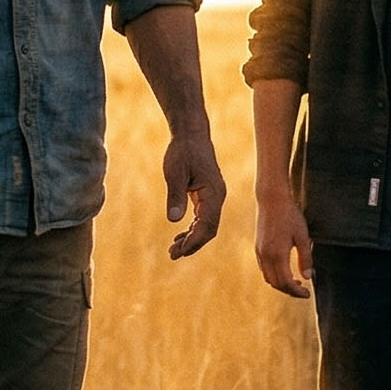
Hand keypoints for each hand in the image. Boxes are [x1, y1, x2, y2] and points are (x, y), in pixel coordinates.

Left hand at [163, 129, 225, 258]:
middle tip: (172, 254)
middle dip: (192, 244)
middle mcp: (217, 197)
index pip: (207, 225)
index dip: (194, 241)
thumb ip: (175, 196)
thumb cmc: (183, 151)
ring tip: (174, 250)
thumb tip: (174, 220)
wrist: (191, 135)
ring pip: (207, 226)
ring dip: (192, 239)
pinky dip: (192, 229)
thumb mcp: (174, 172)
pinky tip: (180, 236)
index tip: (178, 251)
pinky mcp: (208, 196)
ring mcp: (214, 197)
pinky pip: (203, 219)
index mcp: (213, 193)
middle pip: (209, 230)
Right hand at [254, 190, 314, 298]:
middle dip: (290, 291)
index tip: (308, 294)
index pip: (286, 282)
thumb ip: (305, 258)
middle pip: (276, 284)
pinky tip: (285, 271)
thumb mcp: (302, 237)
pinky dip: (274, 275)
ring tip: (296, 282)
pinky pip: (264, 269)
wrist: (271, 200)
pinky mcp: (257, 248)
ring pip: (268, 278)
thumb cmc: (290, 216)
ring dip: (281, 284)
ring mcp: (260, 252)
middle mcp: (266, 256)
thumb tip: (308, 277)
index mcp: (278, 254)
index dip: (297, 292)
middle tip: (303, 291)